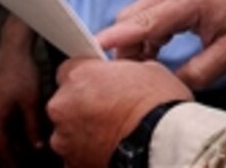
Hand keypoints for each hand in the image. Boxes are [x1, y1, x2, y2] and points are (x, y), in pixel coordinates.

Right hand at [0, 24, 44, 165]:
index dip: (11, 161)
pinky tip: (28, 131)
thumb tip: (36, 145)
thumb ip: (32, 125)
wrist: (14, 48)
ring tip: (30, 151)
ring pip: (3, 132)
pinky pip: (4, 122)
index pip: (1, 148)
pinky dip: (14, 129)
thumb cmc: (21, 70)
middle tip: (27, 163)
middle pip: (0, 142)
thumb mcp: (31, 101)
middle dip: (14, 154)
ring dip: (15, 142)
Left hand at [48, 58, 191, 167]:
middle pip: (65, 100)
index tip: (98, 81)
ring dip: (84, 127)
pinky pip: (75, 151)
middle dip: (83, 102)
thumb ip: (121, 71)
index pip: (69, 68)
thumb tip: (121, 76)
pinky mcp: (71, 162)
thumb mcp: (146, 69)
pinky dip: (88, 149)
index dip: (87, 75)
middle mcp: (64, 105)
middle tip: (110, 106)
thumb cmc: (157, 105)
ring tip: (113, 129)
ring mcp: (64, 136)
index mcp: (80, 75)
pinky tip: (111, 144)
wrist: (161, 143)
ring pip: (68, 128)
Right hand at [96, 0, 225, 90]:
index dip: (116, 38)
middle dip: (124, 46)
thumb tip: (167, 86)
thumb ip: (196, 73)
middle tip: (131, 73)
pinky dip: (145, 34)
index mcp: (187, 2)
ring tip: (146, 66)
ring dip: (135, 41)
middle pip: (131, 17)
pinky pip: (148, 14)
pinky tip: (155, 53)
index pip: (142, 21)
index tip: (94, 50)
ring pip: (137, 15)